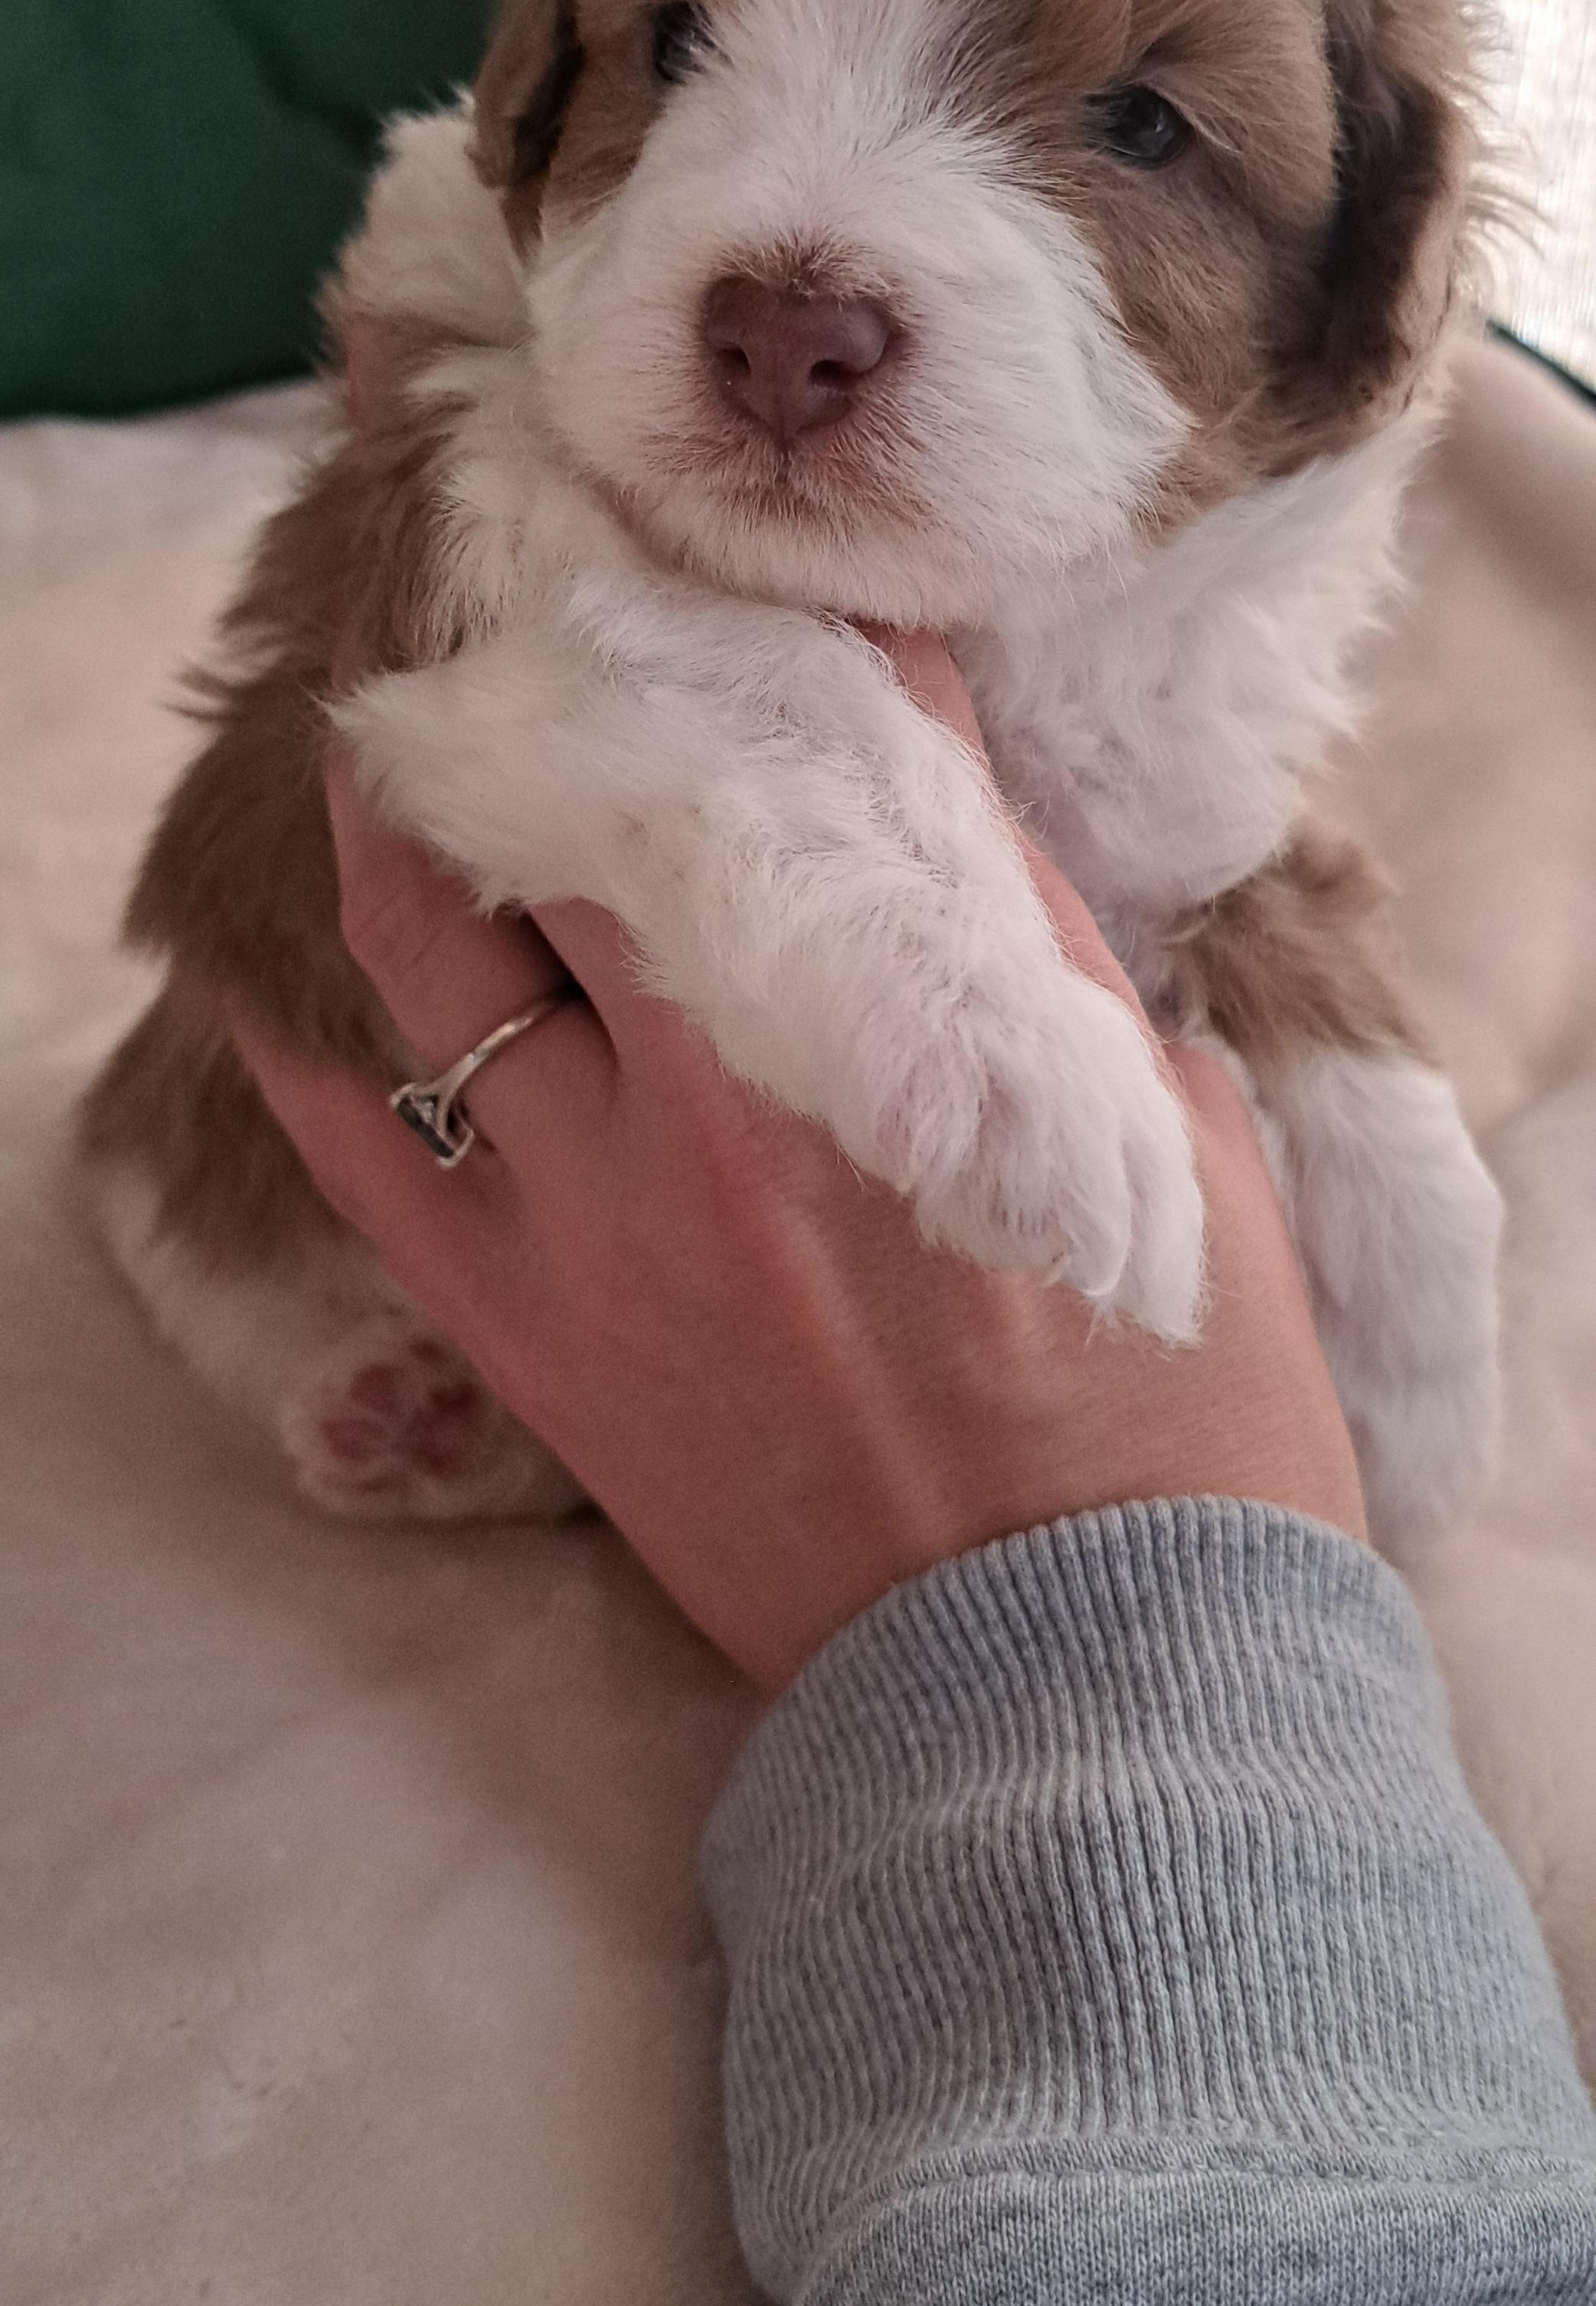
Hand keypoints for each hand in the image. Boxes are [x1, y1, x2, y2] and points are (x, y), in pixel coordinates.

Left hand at [235, 635, 1364, 1687]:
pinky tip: (281, 972)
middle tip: (561, 641)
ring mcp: (607, 1211)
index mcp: (931, 1027)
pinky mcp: (529, 1332)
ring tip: (402, 753)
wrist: (1086, 1685)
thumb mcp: (1173, 1158)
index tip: (793, 621)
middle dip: (581, 697)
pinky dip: (307, 1045)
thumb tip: (970, 872)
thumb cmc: (1180, 1426)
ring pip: (442, 947)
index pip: (854, 766)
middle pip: (606, 809)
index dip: (823, 666)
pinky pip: (364, 1149)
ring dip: (413, 830)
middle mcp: (738, 1091)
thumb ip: (1059, 990)